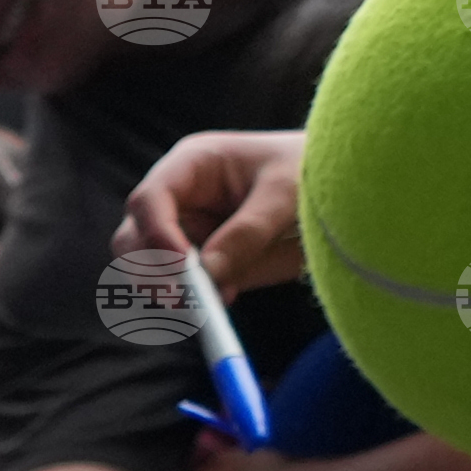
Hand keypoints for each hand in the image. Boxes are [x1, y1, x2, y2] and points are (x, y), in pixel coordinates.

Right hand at [114, 126, 309, 294]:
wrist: (339, 189)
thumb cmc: (309, 170)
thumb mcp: (286, 194)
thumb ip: (248, 232)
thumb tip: (208, 275)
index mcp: (192, 165)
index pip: (150, 200)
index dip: (157, 234)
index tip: (185, 267)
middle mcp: (178, 200)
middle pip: (132, 240)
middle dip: (149, 272)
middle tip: (182, 300)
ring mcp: (185, 234)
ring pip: (144, 271)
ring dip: (166, 292)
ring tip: (207, 304)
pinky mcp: (199, 266)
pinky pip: (179, 291)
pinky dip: (191, 304)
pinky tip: (224, 299)